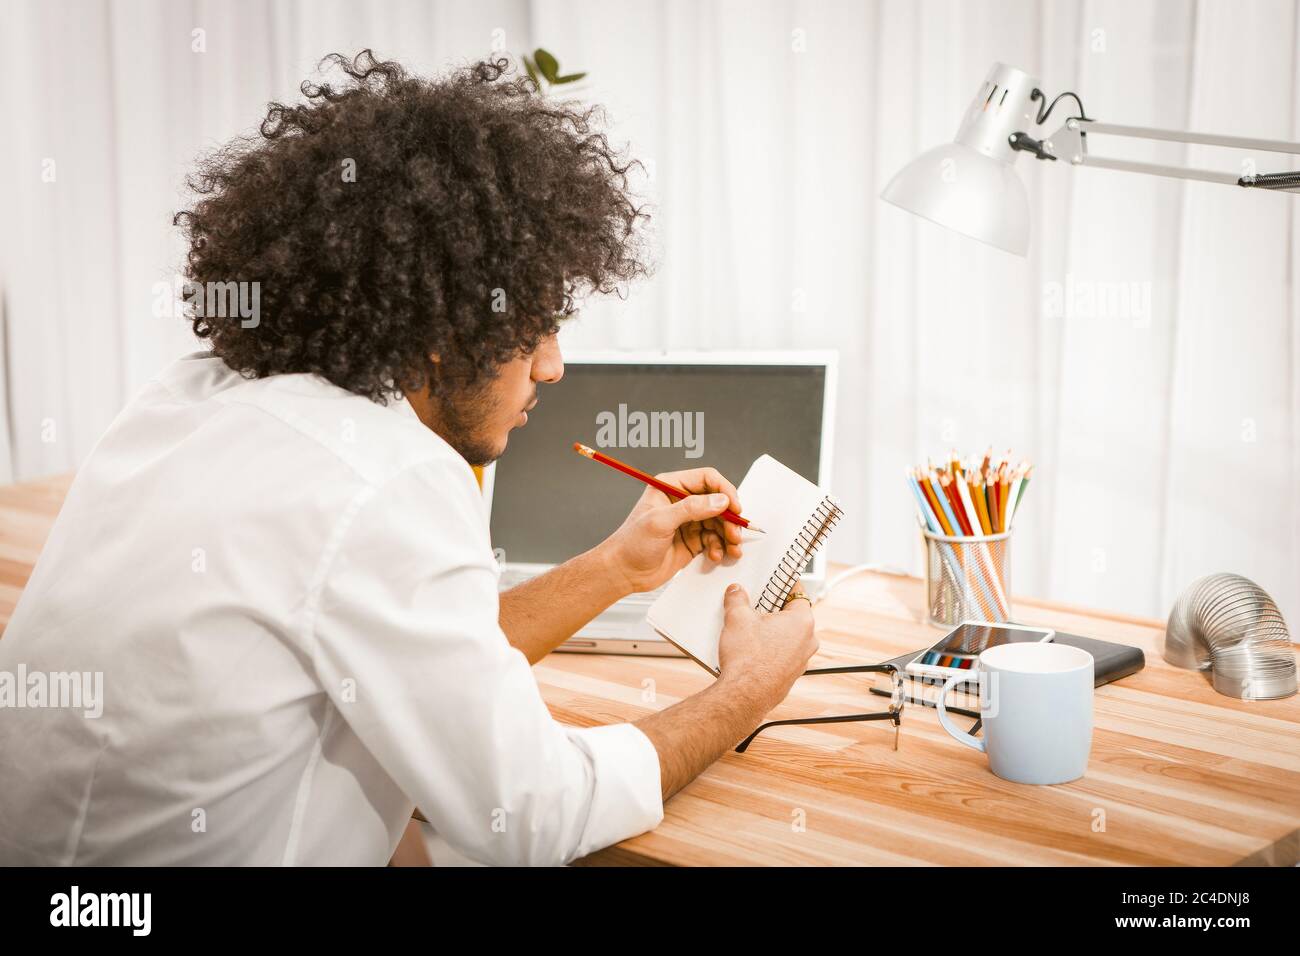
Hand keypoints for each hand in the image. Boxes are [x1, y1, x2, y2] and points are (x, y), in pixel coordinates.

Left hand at [601, 467, 745, 592]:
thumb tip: (719, 501)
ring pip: (719, 522)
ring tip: (732, 548)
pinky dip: (720, 547)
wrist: (623, 572)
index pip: (706, 479)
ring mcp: (688, 521)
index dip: (724, 491)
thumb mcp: (660, 522)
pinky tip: (716, 555)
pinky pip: (714, 539)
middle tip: (735, 533)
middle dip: (729, 518)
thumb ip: (691, 509)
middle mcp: (681, 501)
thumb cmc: (631, 543)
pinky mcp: (692, 540)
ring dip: (728, 535)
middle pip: (717, 502)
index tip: (734, 507)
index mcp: (670, 486)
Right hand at [716, 584, 817, 712]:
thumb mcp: (737, 618)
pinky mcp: (790, 676)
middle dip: (772, 609)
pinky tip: (749, 650)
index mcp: (802, 621)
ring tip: (747, 629)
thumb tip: (736, 591)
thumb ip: (737, 599)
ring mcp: (801, 661)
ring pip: (787, 637)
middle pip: (791, 616)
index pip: (797, 593)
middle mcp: (808, 641)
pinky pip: (781, 655)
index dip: (783, 585)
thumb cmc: (748, 659)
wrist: (744, 696)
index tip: (774, 581)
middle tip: (754, 604)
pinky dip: (769, 650)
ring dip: (770, 631)